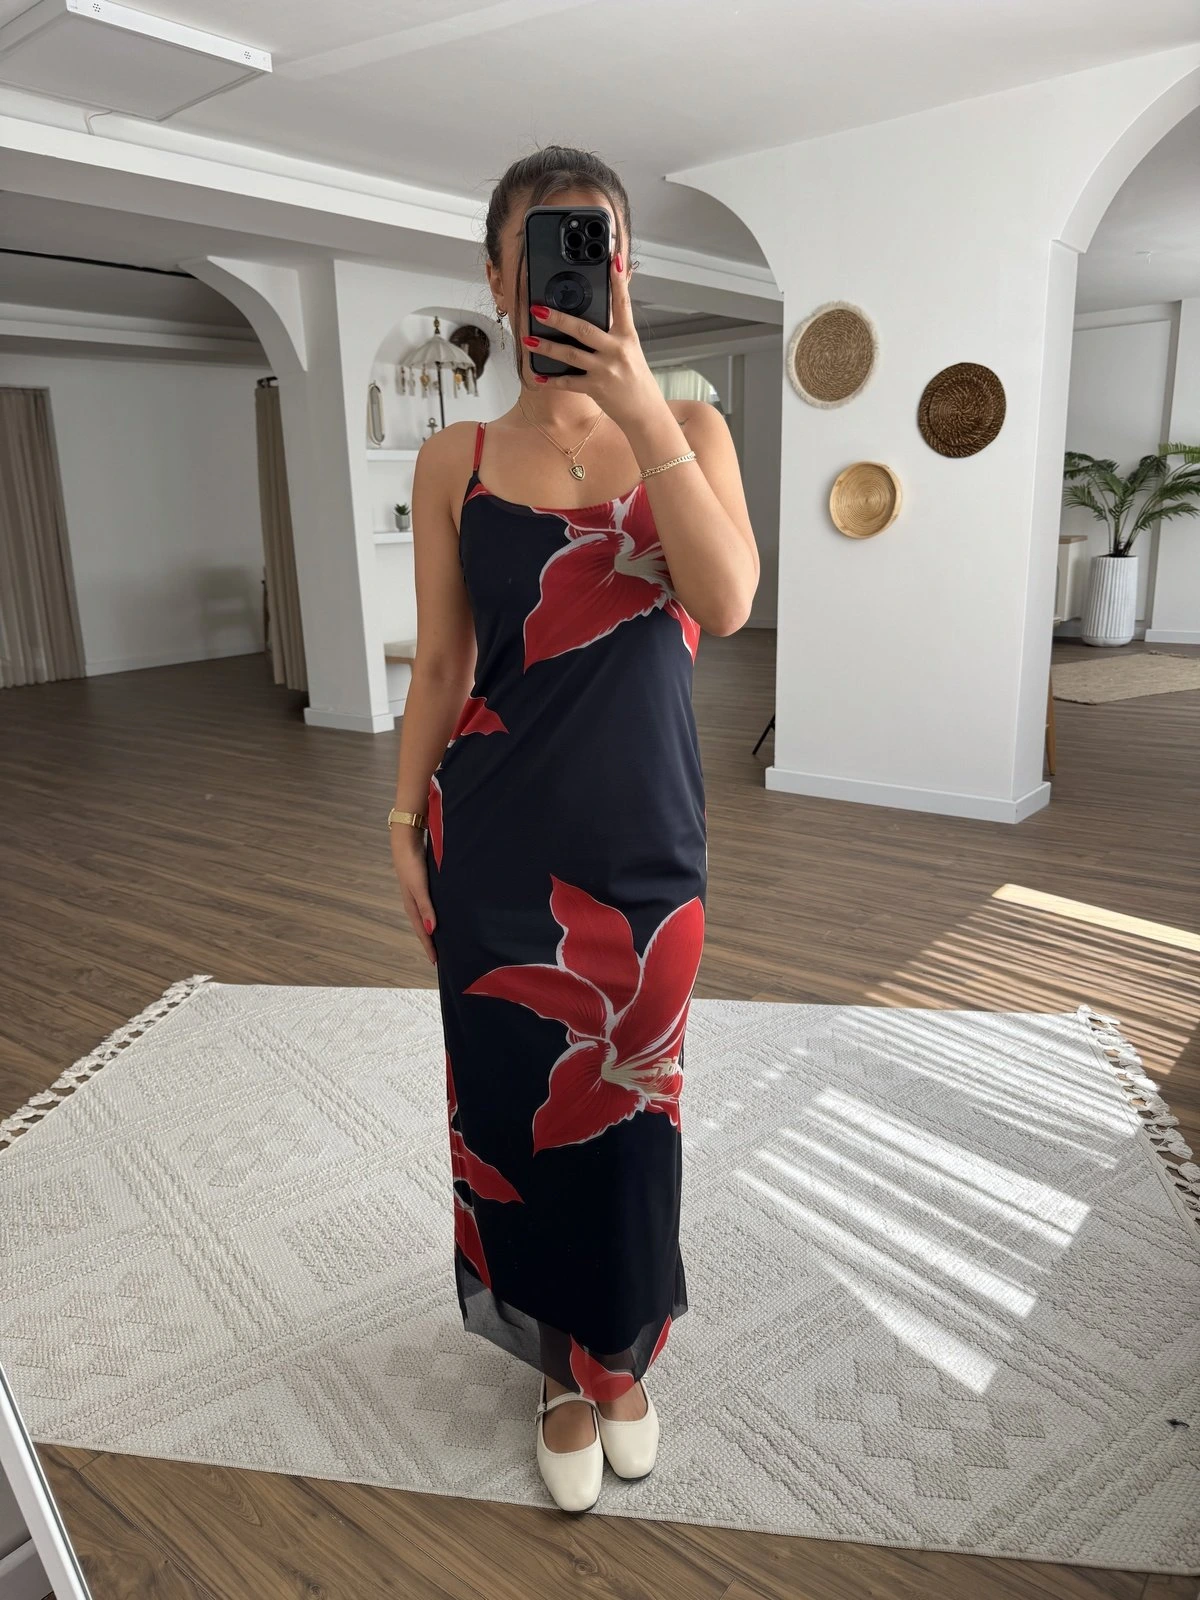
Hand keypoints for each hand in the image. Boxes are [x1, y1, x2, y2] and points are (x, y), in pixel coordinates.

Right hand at [390, 824, 436, 965]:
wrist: (406, 840)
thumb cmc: (411, 864)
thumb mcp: (419, 887)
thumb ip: (426, 908)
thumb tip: (432, 931)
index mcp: (412, 905)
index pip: (423, 931)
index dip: (429, 946)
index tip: (436, 962)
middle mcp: (414, 901)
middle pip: (424, 926)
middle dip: (431, 941)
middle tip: (441, 955)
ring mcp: (419, 893)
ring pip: (428, 916)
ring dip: (434, 928)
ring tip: (443, 938)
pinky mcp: (424, 884)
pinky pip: (431, 904)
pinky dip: (436, 913)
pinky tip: (444, 913)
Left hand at [524, 254, 668, 433]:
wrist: (645, 412)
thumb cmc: (636, 380)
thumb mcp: (631, 350)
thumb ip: (618, 329)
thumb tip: (610, 308)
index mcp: (627, 337)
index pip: (623, 303)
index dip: (619, 281)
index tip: (614, 259)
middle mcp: (617, 351)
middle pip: (584, 329)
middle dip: (558, 318)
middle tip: (538, 308)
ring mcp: (605, 370)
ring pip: (570, 354)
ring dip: (546, 346)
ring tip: (527, 339)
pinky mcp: (596, 388)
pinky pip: (568, 382)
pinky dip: (552, 380)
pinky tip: (538, 376)